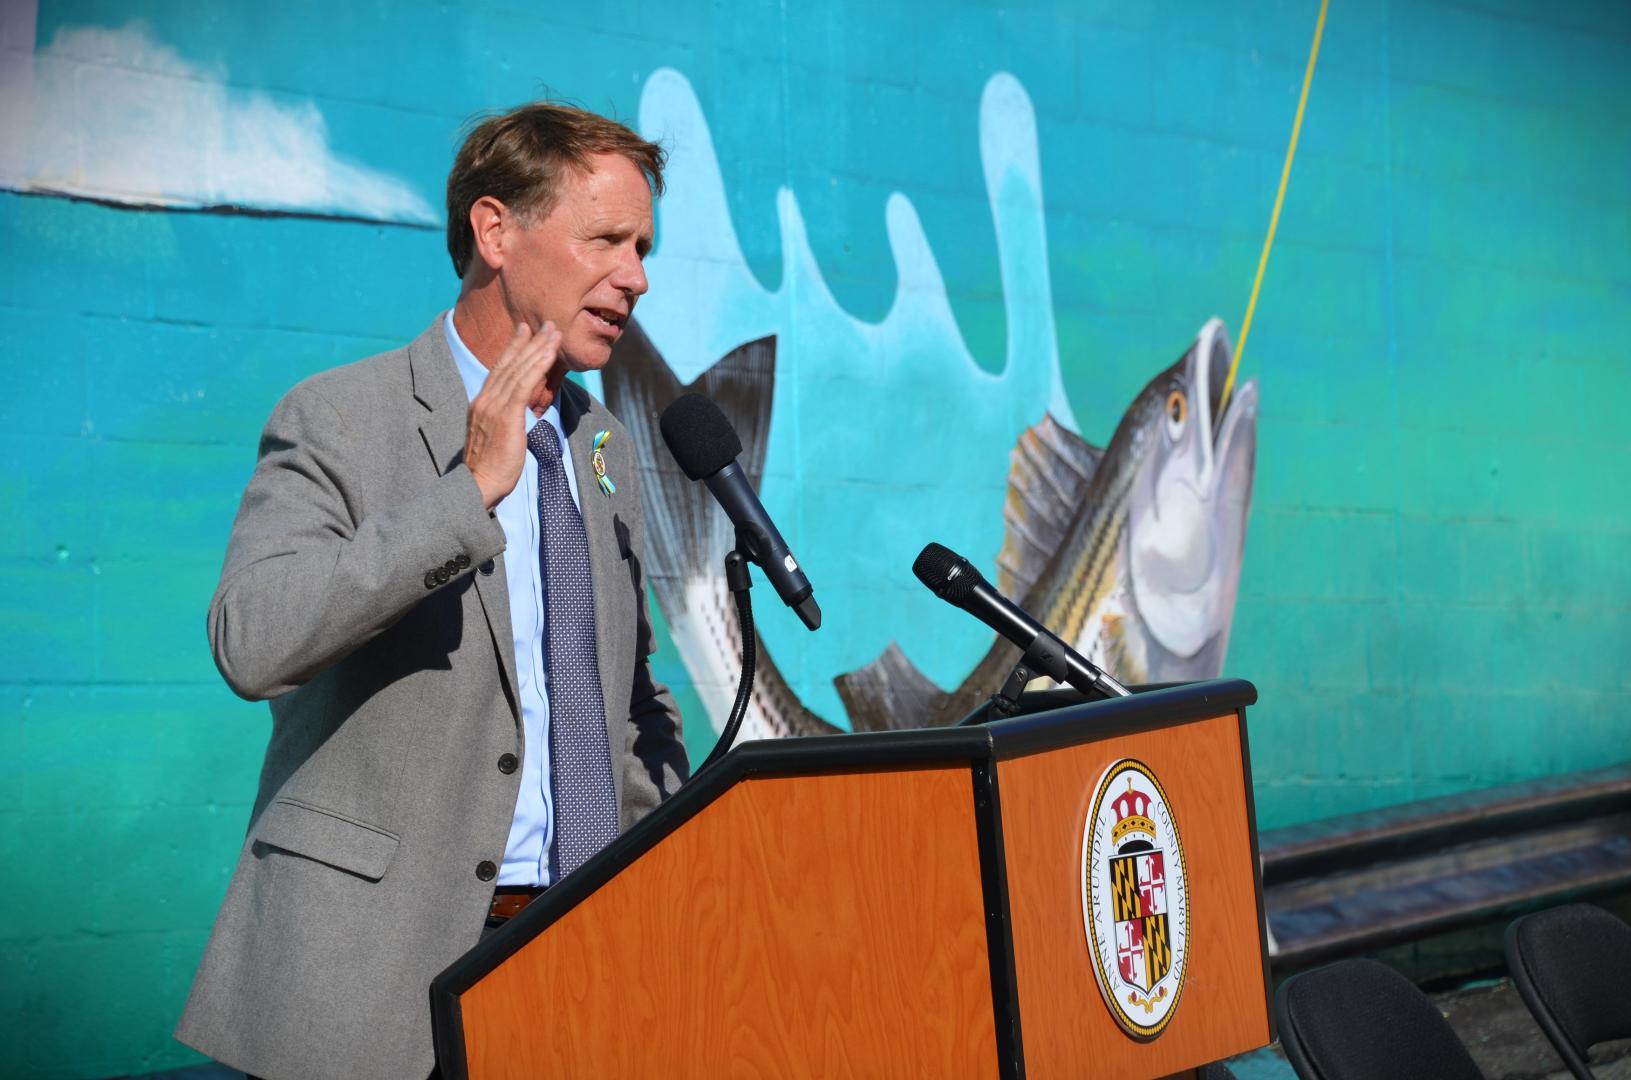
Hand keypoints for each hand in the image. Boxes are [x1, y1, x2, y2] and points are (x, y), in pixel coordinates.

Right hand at [464, 321, 564, 509]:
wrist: (477, 485)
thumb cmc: (488, 470)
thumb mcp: (494, 438)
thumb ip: (502, 422)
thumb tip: (514, 416)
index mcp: (480, 404)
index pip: (499, 371)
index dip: (513, 349)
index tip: (525, 332)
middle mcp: (485, 400)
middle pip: (510, 364)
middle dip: (529, 342)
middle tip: (546, 325)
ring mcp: (494, 407)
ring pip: (519, 370)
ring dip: (538, 348)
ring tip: (554, 332)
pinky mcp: (506, 416)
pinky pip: (525, 384)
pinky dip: (538, 365)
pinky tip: (550, 353)